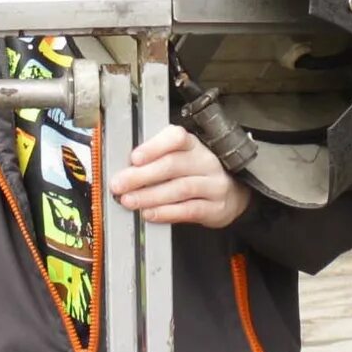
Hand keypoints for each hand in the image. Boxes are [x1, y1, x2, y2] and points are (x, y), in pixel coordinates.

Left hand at [110, 126, 249, 228]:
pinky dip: (166, 213)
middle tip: (119, 185)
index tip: (134, 158)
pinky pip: (189, 210)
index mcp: (193, 144)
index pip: (177, 138)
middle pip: (172, 165)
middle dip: (141, 176)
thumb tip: (124, 169)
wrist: (232, 193)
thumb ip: (156, 159)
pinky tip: (150, 214)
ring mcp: (214, 184)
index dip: (154, 147)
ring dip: (150, 196)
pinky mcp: (216, 207)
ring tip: (130, 201)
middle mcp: (206, 161)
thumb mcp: (181, 158)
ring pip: (180, 188)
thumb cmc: (196, 173)